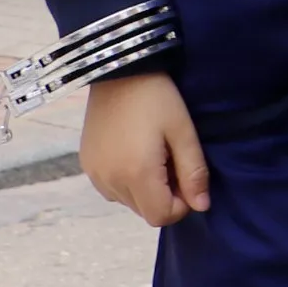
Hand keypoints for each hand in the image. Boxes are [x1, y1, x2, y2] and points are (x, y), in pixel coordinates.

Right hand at [82, 71, 209, 225]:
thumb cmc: (158, 98)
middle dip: (164, 196)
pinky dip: (127, 181)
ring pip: (127, 201)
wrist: (119, 70)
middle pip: (144, 211)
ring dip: (145, 190)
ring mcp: (93, 172)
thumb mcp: (183, 132)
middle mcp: (109, 180)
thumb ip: (194, 172)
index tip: (188, 179)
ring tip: (154, 156)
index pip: (160, 216)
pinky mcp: (86, 163)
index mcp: (135, 174)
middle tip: (173, 162)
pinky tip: (134, 154)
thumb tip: (201, 206)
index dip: (181, 205)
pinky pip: (111, 188)